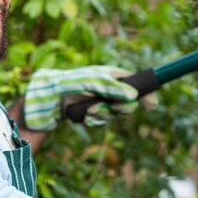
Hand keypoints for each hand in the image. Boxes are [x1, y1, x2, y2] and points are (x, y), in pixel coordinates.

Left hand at [23, 66, 156, 129]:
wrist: (46, 98)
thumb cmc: (67, 83)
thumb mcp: (90, 82)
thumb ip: (111, 87)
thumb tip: (133, 96)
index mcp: (112, 75)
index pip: (136, 82)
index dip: (146, 93)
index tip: (151, 105)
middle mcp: (109, 88)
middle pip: (129, 103)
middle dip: (119, 109)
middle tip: (107, 108)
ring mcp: (102, 101)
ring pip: (115, 115)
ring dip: (103, 116)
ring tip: (89, 111)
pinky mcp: (93, 113)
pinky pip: (103, 122)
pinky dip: (95, 121)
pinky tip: (84, 117)